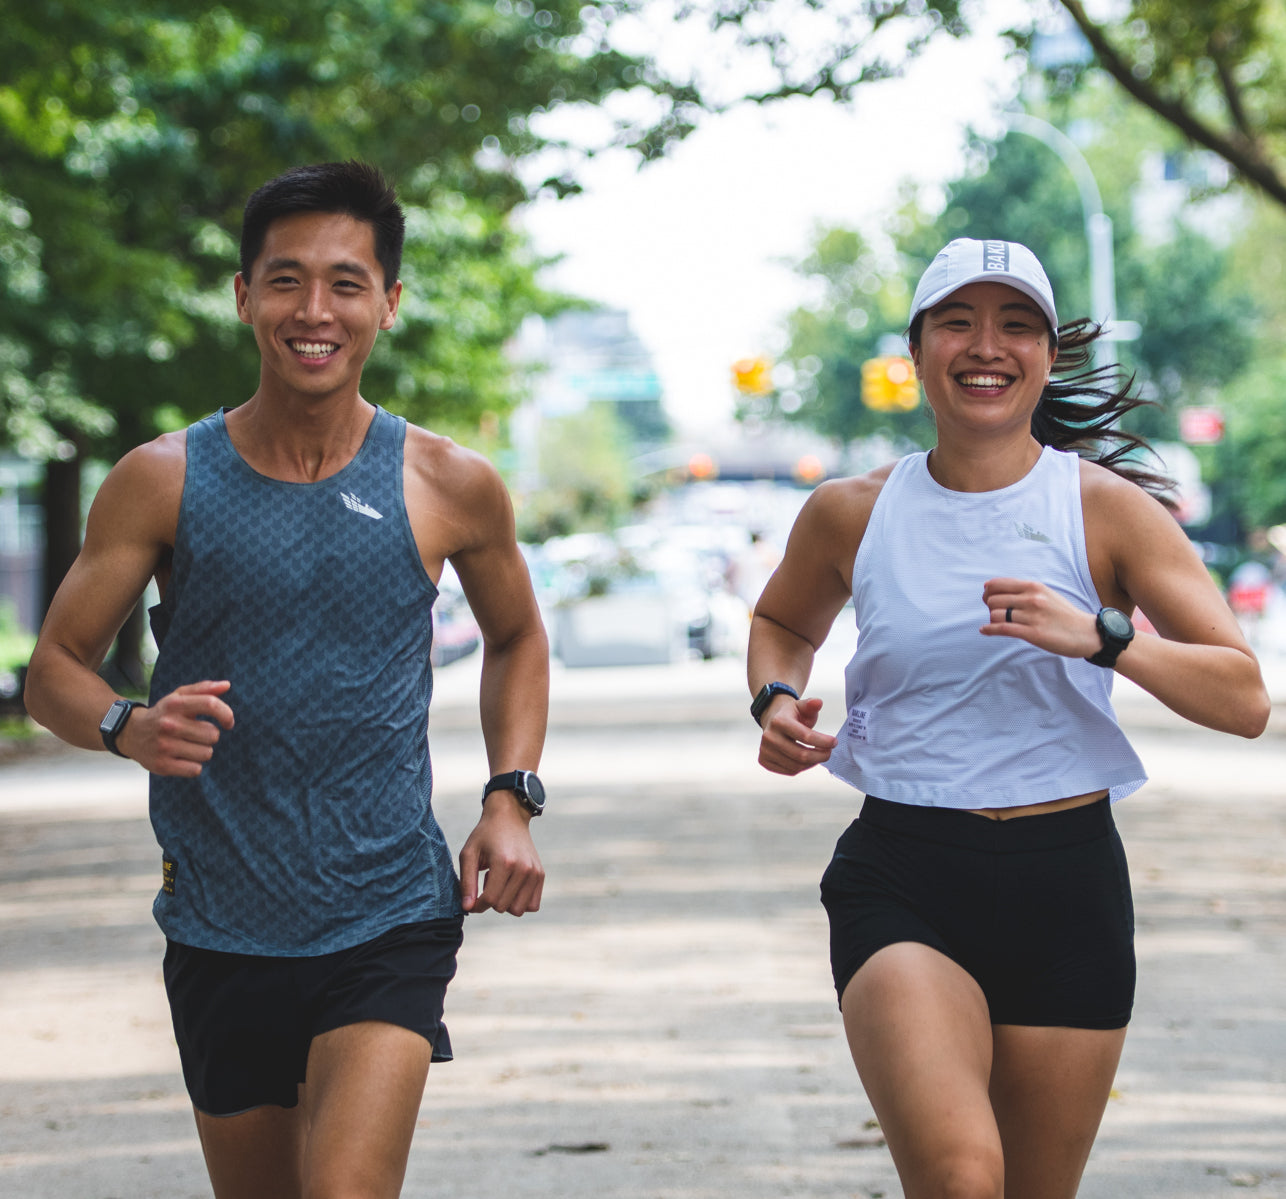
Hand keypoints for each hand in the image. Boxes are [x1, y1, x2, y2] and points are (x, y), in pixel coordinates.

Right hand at [119, 680, 233, 775]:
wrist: (131, 733)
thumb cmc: (164, 714)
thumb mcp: (179, 697)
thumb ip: (204, 689)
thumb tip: (226, 685)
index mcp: (175, 704)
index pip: (210, 704)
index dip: (226, 714)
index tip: (228, 723)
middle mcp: (169, 724)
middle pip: (213, 735)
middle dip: (210, 736)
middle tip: (195, 735)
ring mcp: (164, 746)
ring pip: (206, 753)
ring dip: (202, 751)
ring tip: (188, 746)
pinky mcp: (162, 764)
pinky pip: (195, 770)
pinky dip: (193, 766)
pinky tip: (182, 758)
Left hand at [458, 796, 543, 915]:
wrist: (509, 816)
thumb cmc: (485, 835)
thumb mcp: (469, 854)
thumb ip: (467, 882)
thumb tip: (468, 908)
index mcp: (504, 862)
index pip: (489, 900)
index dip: (476, 905)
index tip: (471, 900)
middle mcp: (523, 869)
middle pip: (502, 907)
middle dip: (490, 899)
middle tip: (489, 879)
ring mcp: (535, 872)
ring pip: (518, 910)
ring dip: (506, 901)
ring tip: (501, 881)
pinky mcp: (541, 875)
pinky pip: (532, 905)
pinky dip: (520, 901)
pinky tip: (512, 885)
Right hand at [757, 695, 837, 775]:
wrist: (772, 720)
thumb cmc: (791, 714)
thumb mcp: (801, 706)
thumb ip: (811, 705)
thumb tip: (818, 702)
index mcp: (779, 721)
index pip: (805, 736)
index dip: (823, 741)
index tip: (834, 742)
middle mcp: (769, 737)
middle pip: (801, 755)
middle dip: (821, 755)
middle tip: (829, 752)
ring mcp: (765, 750)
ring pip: (796, 766)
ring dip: (813, 763)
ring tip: (819, 755)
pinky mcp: (764, 761)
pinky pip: (790, 771)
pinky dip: (803, 768)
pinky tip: (807, 759)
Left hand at [980, 578, 1100, 657]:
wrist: (1085, 632)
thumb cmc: (1062, 614)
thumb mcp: (1045, 594)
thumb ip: (1023, 590)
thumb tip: (993, 587)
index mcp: (1034, 587)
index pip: (998, 584)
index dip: (988, 592)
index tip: (988, 598)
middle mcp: (1032, 599)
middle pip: (993, 600)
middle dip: (989, 607)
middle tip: (995, 613)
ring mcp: (1032, 616)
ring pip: (995, 615)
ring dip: (993, 620)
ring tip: (999, 623)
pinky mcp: (1033, 633)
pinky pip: (1002, 629)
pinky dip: (989, 630)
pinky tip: (984, 630)